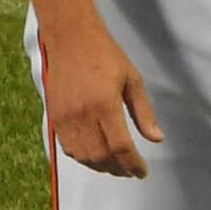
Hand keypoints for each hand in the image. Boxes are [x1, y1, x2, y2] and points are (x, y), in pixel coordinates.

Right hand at [40, 21, 163, 177]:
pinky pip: (68, 148)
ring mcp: (65, 117)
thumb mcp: (133, 80)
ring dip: (101, 167)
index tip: (142, 171)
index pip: (120, 147)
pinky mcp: (55, 117)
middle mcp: (82, 115)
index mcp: (105, 105)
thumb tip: (156, 139)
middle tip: (130, 170)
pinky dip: (83, 158)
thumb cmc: (105, 55)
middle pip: (101, 157)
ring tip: (116, 166)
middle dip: (118, 169)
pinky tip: (95, 155)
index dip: (133, 165)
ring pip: (83, 156)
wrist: (71, 38)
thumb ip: (144, 113)